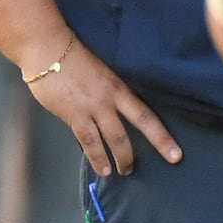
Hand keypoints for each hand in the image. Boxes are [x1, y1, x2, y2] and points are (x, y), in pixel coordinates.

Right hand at [23, 36, 181, 175]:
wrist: (47, 50)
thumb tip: (112, 110)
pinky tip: (102, 169)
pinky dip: (96, 157)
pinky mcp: (73, 114)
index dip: (162, 137)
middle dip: (151, 146)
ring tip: (124, 172)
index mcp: (119, 87)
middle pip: (136, 128)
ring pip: (113, 138)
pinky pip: (88, 140)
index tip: (175, 154)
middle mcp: (110, 99)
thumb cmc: (70, 58)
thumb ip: (107, 91)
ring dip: (120, 158)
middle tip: (157, 165)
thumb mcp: (99, 73)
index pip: (146, 115)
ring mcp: (92, 107)